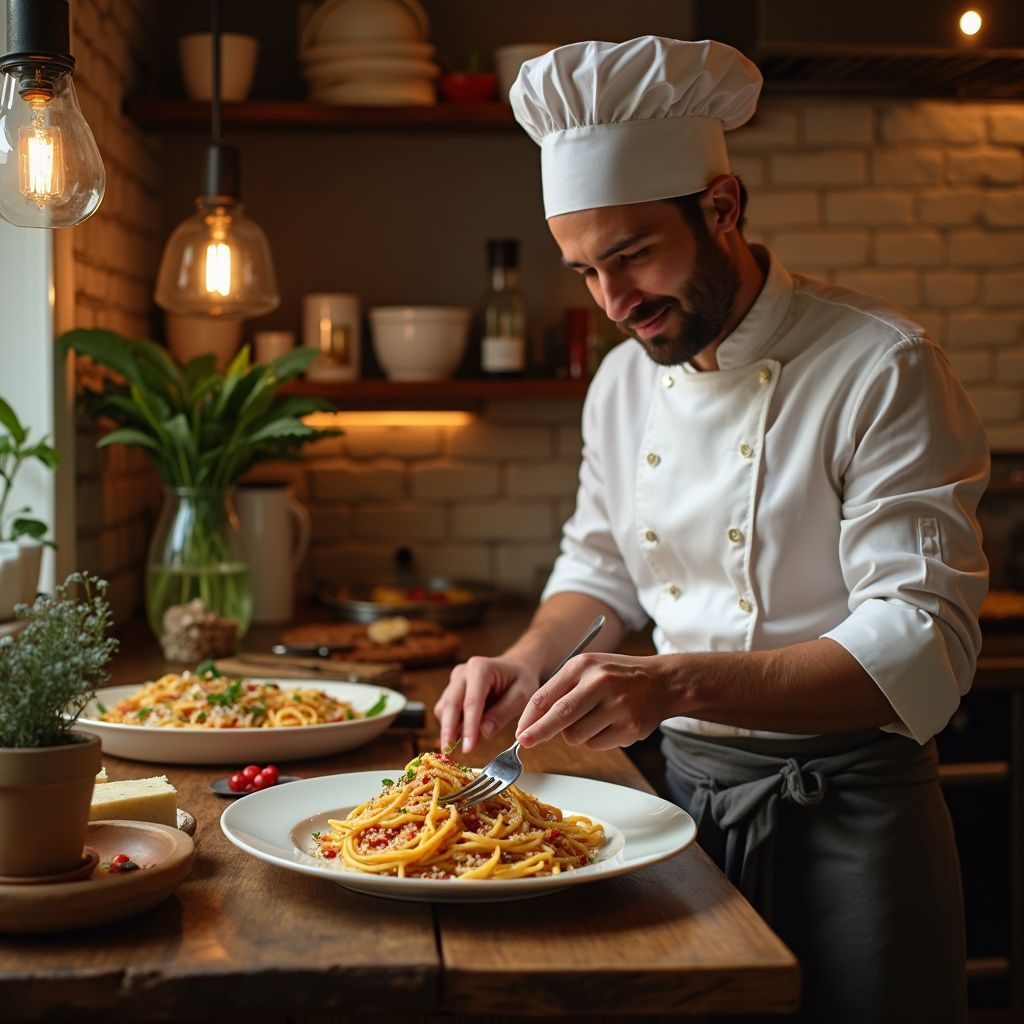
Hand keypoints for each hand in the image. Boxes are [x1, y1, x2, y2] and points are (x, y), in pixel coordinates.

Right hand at [434, 655, 539, 752]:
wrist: (516, 668)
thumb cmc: (521, 680)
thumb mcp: (521, 696)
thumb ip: (502, 713)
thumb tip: (484, 733)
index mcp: (481, 669)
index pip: (471, 702)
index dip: (469, 727)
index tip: (468, 749)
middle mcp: (463, 672)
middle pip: (450, 704)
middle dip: (449, 730)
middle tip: (450, 753)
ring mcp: (455, 681)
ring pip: (444, 708)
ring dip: (449, 729)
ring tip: (461, 746)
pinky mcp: (452, 690)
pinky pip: (446, 710)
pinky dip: (451, 725)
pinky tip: (463, 736)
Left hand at [515, 653, 667, 750]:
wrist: (662, 681)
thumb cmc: (617, 676)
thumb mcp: (588, 669)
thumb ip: (561, 690)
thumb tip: (532, 721)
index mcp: (583, 665)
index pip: (547, 694)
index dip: (529, 716)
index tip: (519, 731)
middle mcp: (600, 682)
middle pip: (559, 716)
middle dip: (538, 732)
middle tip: (524, 743)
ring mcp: (617, 705)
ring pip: (576, 735)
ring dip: (575, 735)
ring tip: (593, 719)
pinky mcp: (630, 727)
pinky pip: (596, 745)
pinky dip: (596, 740)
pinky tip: (610, 724)